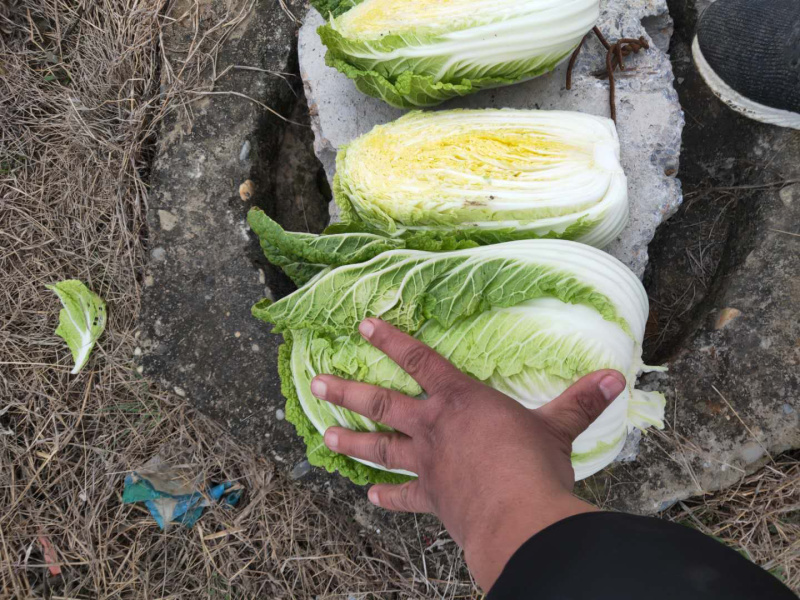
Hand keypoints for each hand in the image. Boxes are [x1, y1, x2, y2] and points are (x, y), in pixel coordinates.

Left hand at [310, 318, 626, 590]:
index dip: (390, 340)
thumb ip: (580, 400)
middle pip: (382, 403)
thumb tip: (615, 376)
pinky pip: (403, 496)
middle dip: (348, 391)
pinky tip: (370, 496)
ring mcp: (426, 464)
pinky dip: (387, 497)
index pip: (419, 359)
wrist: (516, 516)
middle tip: (318, 383)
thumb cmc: (532, 464)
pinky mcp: (430, 497)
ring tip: (324, 431)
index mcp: (460, 399)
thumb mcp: (559, 426)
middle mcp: (433, 427)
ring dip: (352, 438)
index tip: (363, 325)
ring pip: (379, 446)